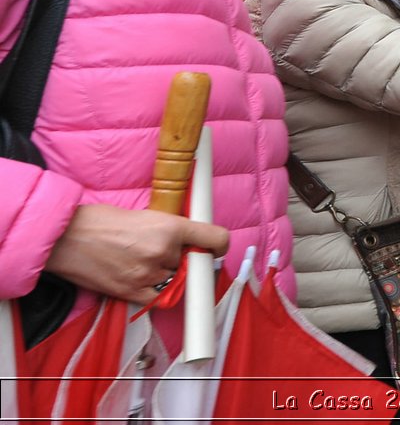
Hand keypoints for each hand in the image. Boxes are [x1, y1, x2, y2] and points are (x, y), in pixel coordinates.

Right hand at [44, 203, 229, 304]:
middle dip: (182, 258)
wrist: (65, 237)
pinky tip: (142, 279)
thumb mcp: (145, 214)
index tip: (216, 249)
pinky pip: (158, 299)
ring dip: (164, 273)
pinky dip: (155, 292)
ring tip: (140, 260)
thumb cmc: (100, 221)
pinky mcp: (131, 292)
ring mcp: (148, 274)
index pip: (215, 239)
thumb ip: (169, 229)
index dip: (219, 246)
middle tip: (163, 252)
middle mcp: (164, 251)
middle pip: (191, 262)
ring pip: (174, 279)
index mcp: (170, 226)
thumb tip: (187, 241)